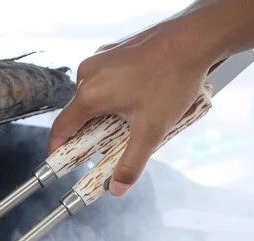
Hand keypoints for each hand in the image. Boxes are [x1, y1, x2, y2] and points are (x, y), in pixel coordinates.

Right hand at [48, 21, 216, 196]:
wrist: (194, 39)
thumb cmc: (172, 78)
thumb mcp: (152, 130)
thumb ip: (131, 163)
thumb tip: (117, 188)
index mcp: (90, 94)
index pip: (61, 129)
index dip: (58, 150)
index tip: (61, 164)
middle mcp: (89, 73)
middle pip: (79, 114)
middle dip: (92, 134)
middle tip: (109, 148)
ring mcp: (101, 59)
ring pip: (95, 96)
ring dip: (107, 114)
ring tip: (133, 122)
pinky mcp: (114, 51)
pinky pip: (107, 80)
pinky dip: (117, 95)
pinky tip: (140, 100)